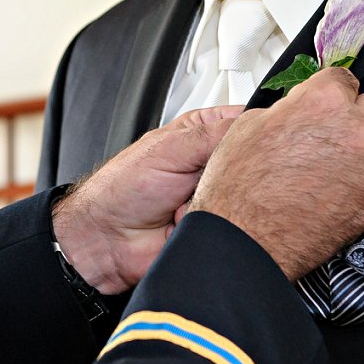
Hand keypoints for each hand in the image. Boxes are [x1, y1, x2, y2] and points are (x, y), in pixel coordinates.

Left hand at [51, 105, 241, 292]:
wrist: (106, 240)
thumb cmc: (123, 189)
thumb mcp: (170, 148)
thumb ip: (215, 134)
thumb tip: (256, 124)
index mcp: (202, 135)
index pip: (246, 123)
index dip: (256, 131)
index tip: (255, 140)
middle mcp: (213, 165)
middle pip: (252, 162)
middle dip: (231, 172)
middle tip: (202, 176)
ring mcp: (216, 197)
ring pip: (245, 195)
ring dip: (218, 199)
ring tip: (187, 201)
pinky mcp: (216, 227)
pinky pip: (234, 225)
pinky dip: (212, 223)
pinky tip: (187, 220)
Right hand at [190, 68, 363, 279]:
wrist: (245, 240)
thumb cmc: (239, 189)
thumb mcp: (250, 127)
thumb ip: (287, 111)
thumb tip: (296, 112)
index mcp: (323, 102)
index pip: (346, 76)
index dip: (333, 88)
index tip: (329, 98)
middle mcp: (355, 130)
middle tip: (351, 120)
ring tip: (354, 155)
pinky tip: (341, 189)